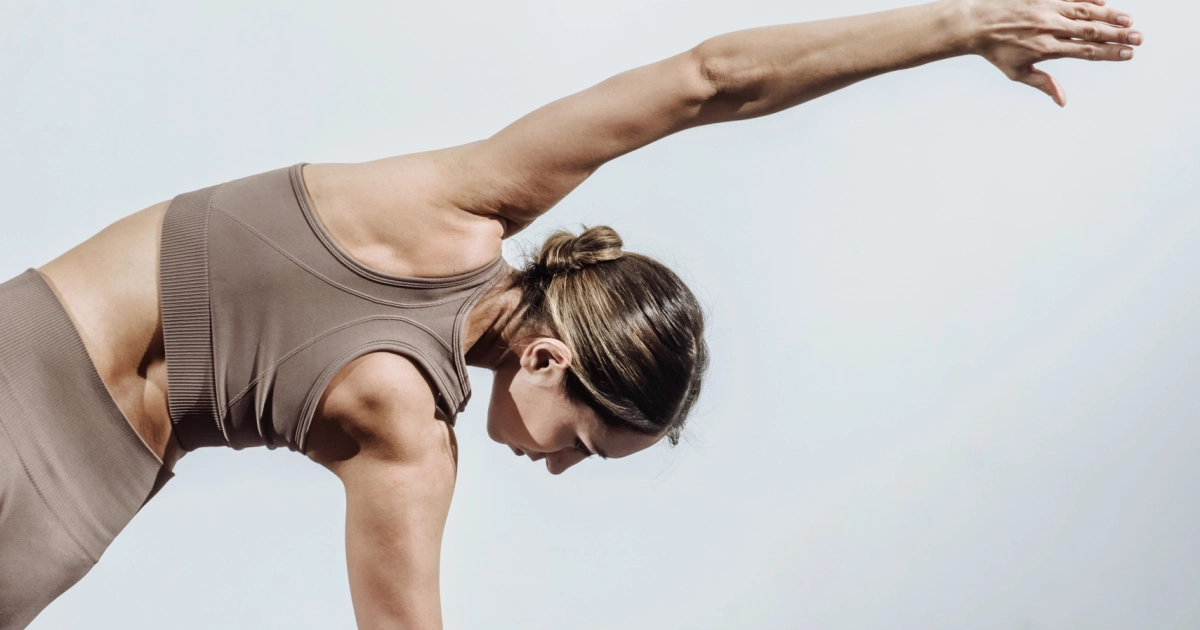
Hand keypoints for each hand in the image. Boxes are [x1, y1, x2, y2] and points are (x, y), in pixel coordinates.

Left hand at [954, 0, 1142, 105]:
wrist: (975, 23)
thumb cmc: (996, 50)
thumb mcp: (1017, 72)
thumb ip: (1043, 84)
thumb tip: (1063, 101)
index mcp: (1046, 48)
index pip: (1086, 52)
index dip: (1109, 54)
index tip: (1128, 55)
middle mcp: (1050, 27)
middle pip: (1091, 32)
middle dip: (1118, 36)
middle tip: (1140, 38)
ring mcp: (1047, 8)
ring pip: (1085, 11)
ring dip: (1110, 15)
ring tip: (1129, 21)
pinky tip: (1105, 0)